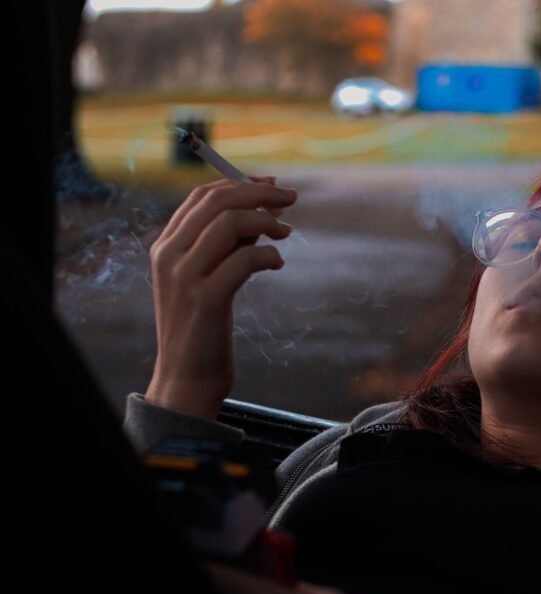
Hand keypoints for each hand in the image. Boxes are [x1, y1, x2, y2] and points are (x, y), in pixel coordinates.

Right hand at [144, 177, 297, 420]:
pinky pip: (244, 260)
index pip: (201, 196)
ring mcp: (184, 277)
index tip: (272, 185)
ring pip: (229, 224)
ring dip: (266, 221)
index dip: (240, 183)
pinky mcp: (206, 300)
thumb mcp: (211, 277)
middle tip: (291, 198)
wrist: (187, 378)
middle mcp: (168, 256)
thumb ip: (229, 245)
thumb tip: (266, 209)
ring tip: (286, 233)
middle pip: (216, 202)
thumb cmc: (204, 327)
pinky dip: (268, 255)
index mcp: (165, 246)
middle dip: (259, 194)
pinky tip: (277, 263)